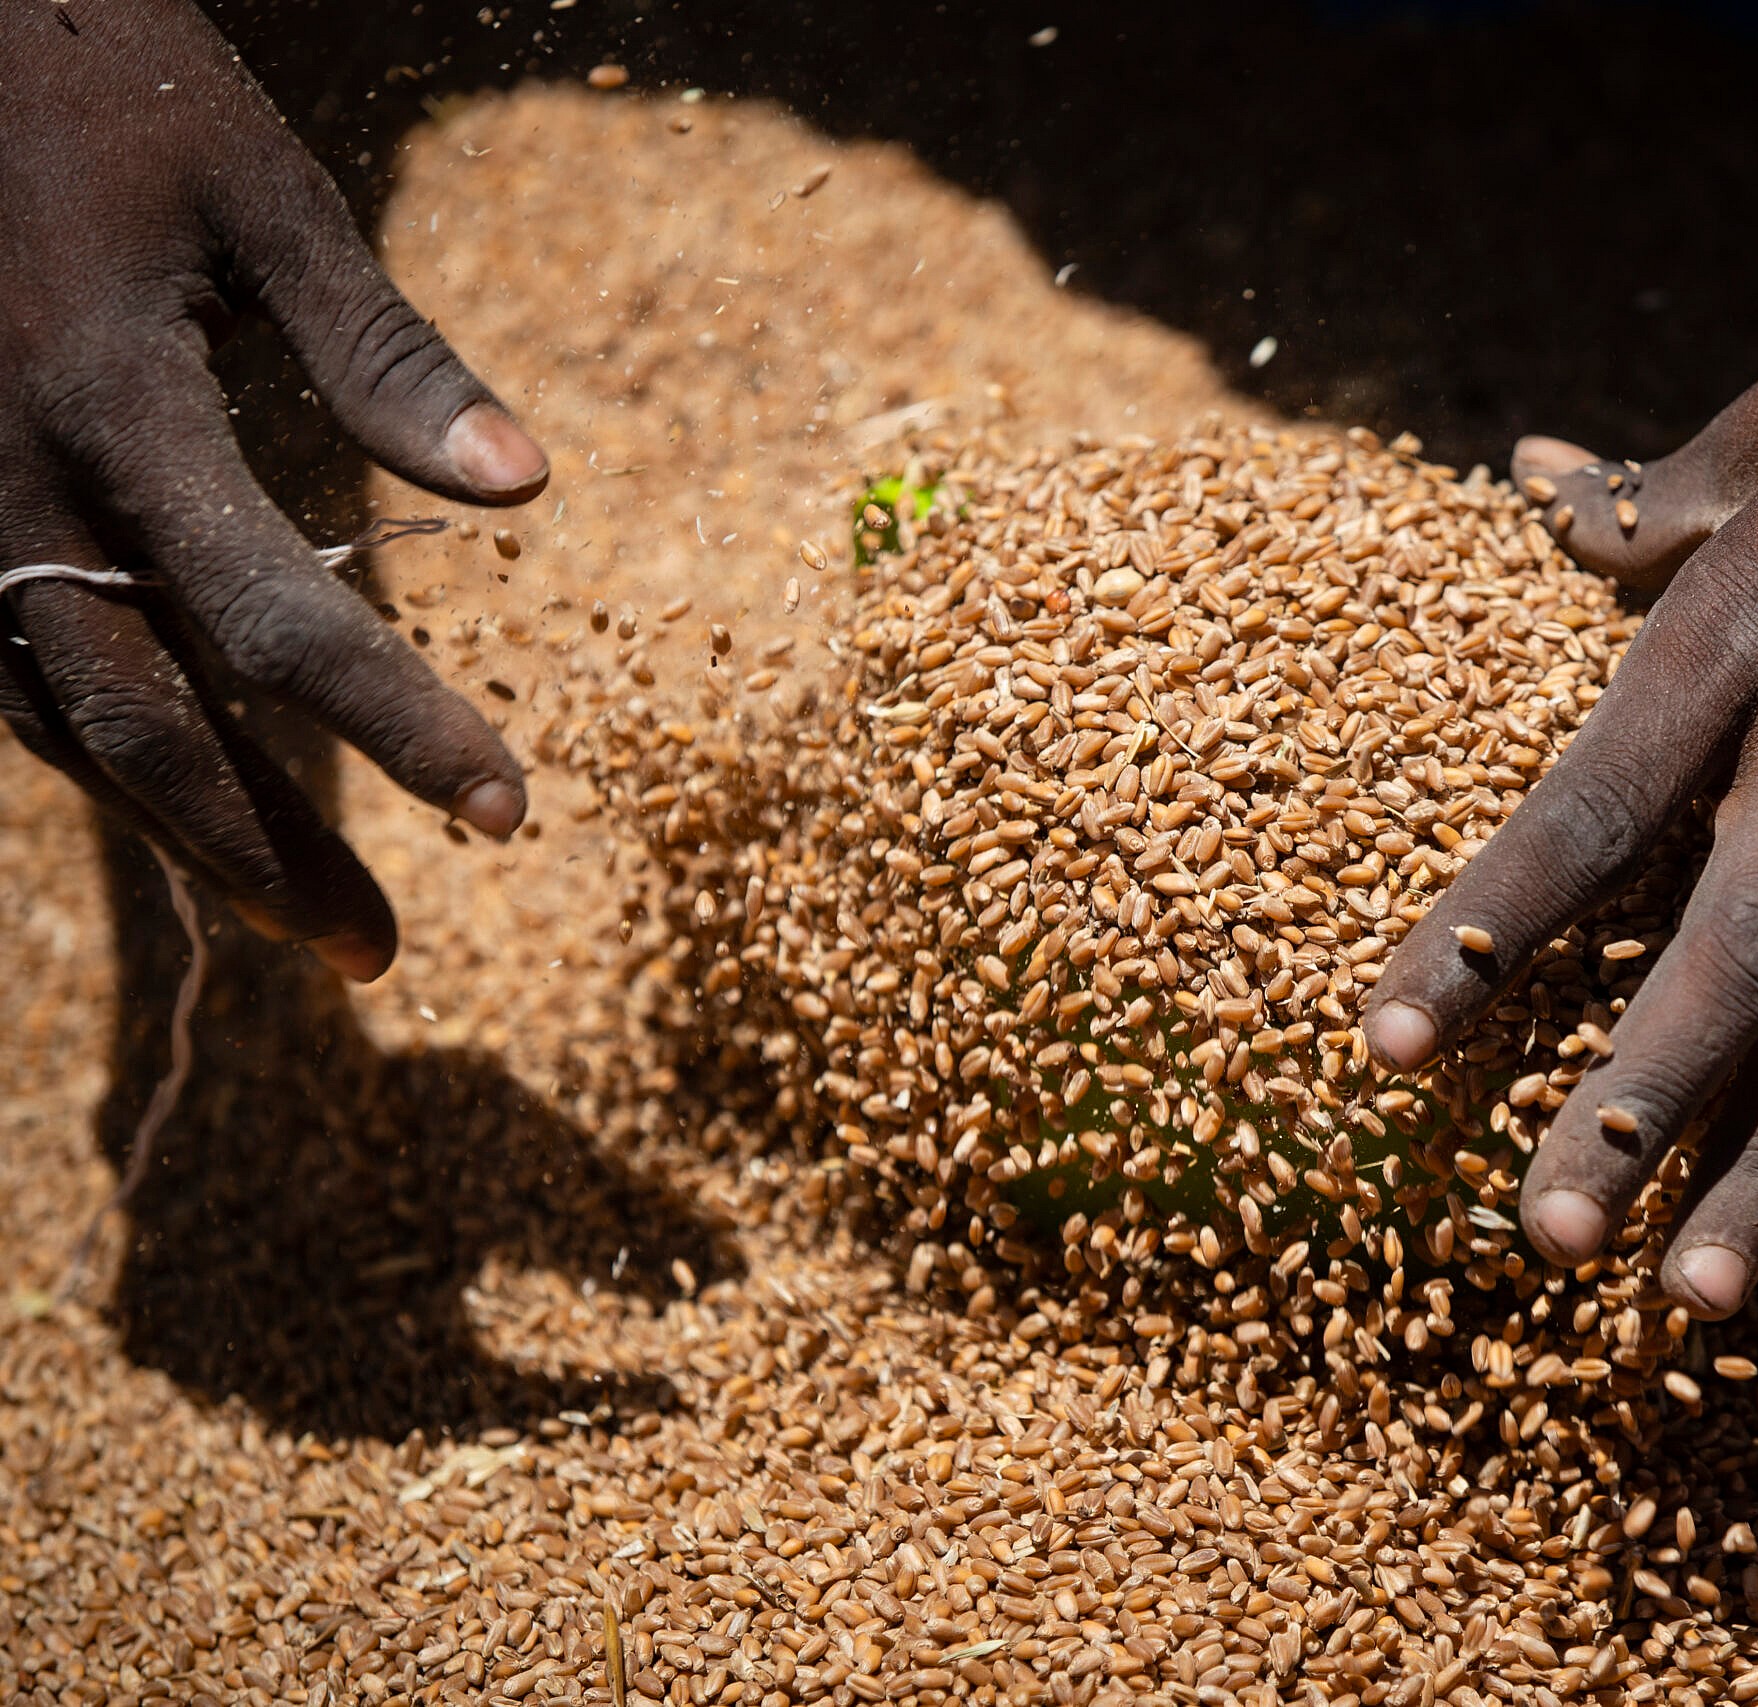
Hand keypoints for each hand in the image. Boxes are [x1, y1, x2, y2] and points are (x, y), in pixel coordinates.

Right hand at [0, 0, 547, 977]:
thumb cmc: (101, 86)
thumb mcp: (260, 194)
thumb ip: (386, 351)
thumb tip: (525, 486)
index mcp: (116, 408)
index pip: (284, 622)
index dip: (403, 728)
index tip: (509, 816)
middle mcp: (8, 490)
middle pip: (145, 727)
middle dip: (262, 853)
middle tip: (375, 951)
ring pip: (57, 721)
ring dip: (179, 830)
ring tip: (299, 915)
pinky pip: (6, 665)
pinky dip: (98, 746)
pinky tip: (182, 796)